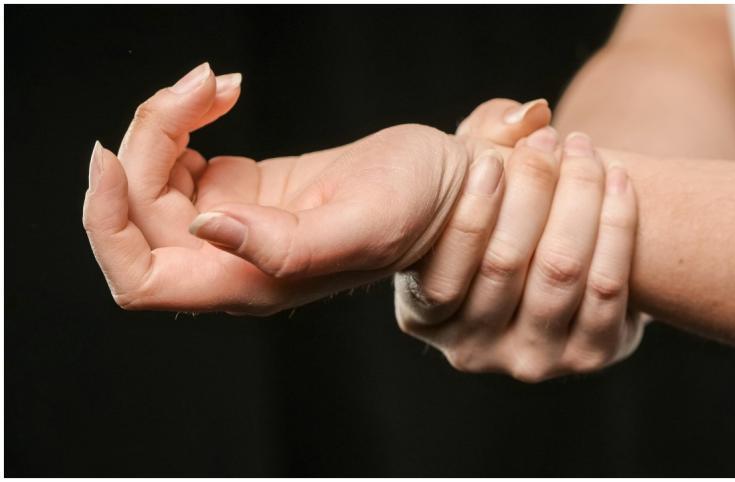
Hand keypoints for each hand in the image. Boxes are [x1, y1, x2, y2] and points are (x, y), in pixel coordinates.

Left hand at [83, 64, 546, 314]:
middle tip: (200, 86)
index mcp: (252, 283)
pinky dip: (185, 116)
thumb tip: (208, 228)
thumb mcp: (364, 225)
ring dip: (164, 120)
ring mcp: (231, 224)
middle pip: (136, 213)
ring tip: (215, 84)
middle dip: (146, 140)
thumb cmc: (421, 210)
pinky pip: (177, 155)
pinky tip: (222, 96)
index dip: (107, 225)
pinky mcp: (239, 189)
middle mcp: (232, 260)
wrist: (445, 184)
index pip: (141, 279)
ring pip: (149, 179)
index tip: (110, 157)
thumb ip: (288, 246)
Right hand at [394, 99, 644, 381]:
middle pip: (504, 265)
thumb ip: (481, 139)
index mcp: (423, 317)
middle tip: (549, 140)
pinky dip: (616, 225)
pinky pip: (608, 286)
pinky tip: (618, 180)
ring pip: (560, 271)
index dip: (470, 213)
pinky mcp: (591, 355)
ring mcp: (532, 360)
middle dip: (531, 189)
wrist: (551, 256)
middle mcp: (471, 351)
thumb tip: (530, 114)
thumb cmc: (495, 211)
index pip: (440, 278)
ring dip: (578, 197)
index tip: (493, 160)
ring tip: (583, 149)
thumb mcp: (467, 179)